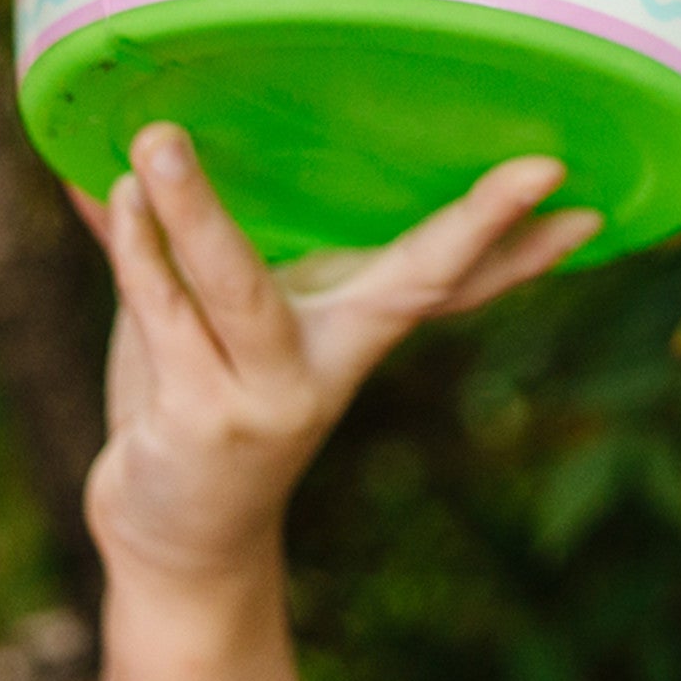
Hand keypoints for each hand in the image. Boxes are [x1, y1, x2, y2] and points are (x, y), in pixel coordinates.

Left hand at [75, 128, 597, 592]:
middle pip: (411, 286)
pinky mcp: (199, 420)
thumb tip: (122, 140)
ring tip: (160, 136)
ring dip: (195, 210)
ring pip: (236, 286)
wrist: (178, 544)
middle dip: (471, 230)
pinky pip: (164, 316)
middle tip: (539, 170)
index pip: (446, 275)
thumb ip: (178, 243)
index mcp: (350, 327)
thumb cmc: (200, 405)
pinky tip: (116, 193)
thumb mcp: (216, 319)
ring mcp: (266, 396)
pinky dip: (136, 252)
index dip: (506, 233)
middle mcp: (327, 363)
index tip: (564, 176)